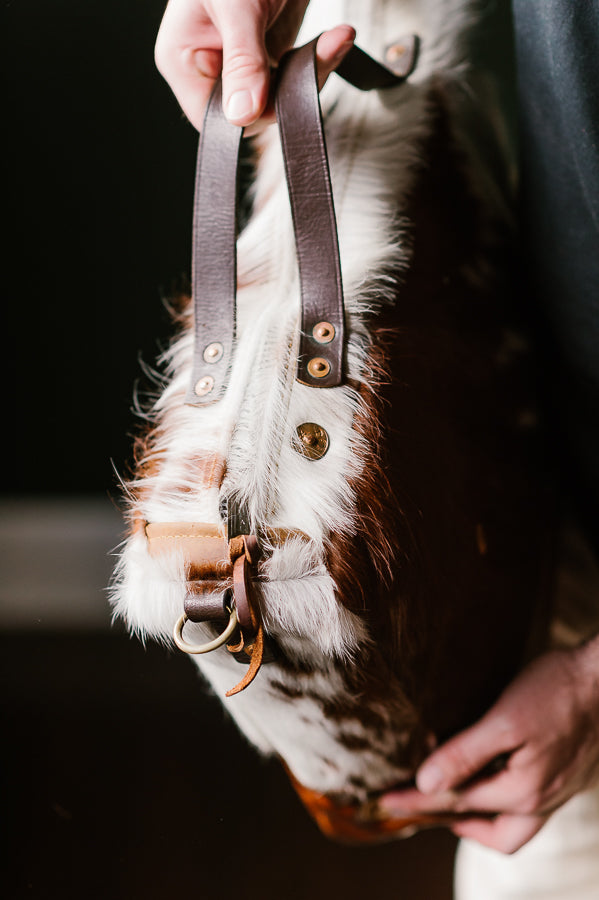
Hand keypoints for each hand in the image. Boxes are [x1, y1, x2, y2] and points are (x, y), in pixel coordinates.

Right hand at [154, 0, 354, 130]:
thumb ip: (241, 60)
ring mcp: (240, 62)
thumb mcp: (237, 7)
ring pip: (279, 97)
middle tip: (321, 58)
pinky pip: (295, 74)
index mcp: (183, 59)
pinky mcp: (269, 52)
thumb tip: (242, 114)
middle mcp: (210, 66)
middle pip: (250, 112)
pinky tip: (336, 37)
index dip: (247, 117)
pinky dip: (319, 58)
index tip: (280, 97)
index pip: (211, 118)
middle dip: (290, 91)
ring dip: (313, 72)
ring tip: (337, 39)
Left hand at [380, 638, 598, 852]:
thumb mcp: (505, 719)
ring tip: (450, 797)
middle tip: (416, 803)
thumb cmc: (556, 689)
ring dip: (477, 816)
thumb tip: (426, 785)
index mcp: (522, 792)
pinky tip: (487, 776)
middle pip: (487, 830)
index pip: (455, 803)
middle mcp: (541, 801)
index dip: (416, 802)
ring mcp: (555, 792)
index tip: (383, 800)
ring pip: (510, 826)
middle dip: (449, 820)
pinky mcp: (562, 776)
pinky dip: (498, 800)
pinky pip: (525, 806)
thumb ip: (465, 755)